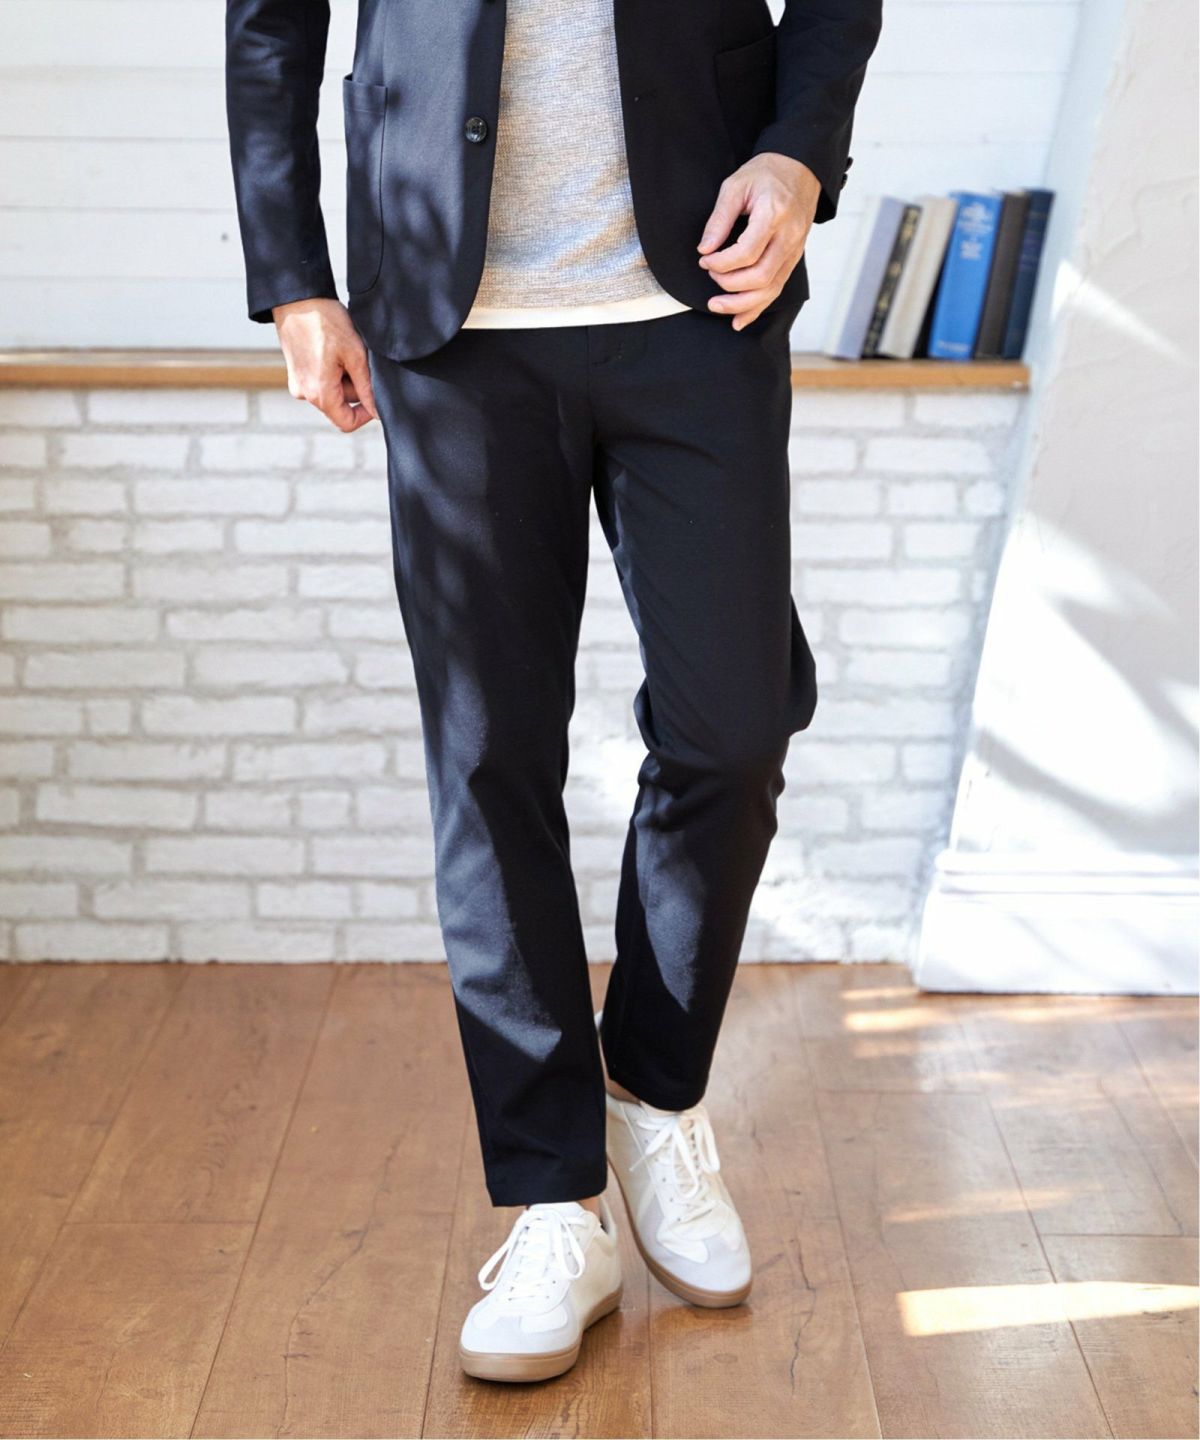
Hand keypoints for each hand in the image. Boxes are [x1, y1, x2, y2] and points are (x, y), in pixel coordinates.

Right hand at [272, 297, 377, 430]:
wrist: (296, 297)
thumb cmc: (325, 321)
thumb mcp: (355, 355)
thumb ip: (367, 388)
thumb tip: (378, 411)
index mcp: (319, 393)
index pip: (347, 423)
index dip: (366, 415)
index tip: (376, 396)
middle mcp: (304, 394)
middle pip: (340, 405)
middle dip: (356, 387)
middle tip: (360, 359)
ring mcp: (298, 383)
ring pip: (331, 392)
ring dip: (344, 376)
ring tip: (345, 350)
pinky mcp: (295, 373)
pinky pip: (320, 381)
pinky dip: (332, 370)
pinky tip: (333, 349)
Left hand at [697, 153, 820, 329]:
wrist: (799, 168)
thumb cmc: (766, 173)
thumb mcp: (736, 185)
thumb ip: (719, 219)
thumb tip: (705, 249)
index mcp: (774, 214)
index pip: (747, 253)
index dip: (721, 263)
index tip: (704, 259)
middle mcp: (789, 236)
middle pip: (760, 276)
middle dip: (729, 285)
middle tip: (710, 276)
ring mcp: (795, 250)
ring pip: (770, 289)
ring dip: (741, 304)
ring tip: (716, 306)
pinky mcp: (794, 258)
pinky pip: (777, 289)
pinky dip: (757, 308)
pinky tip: (739, 319)